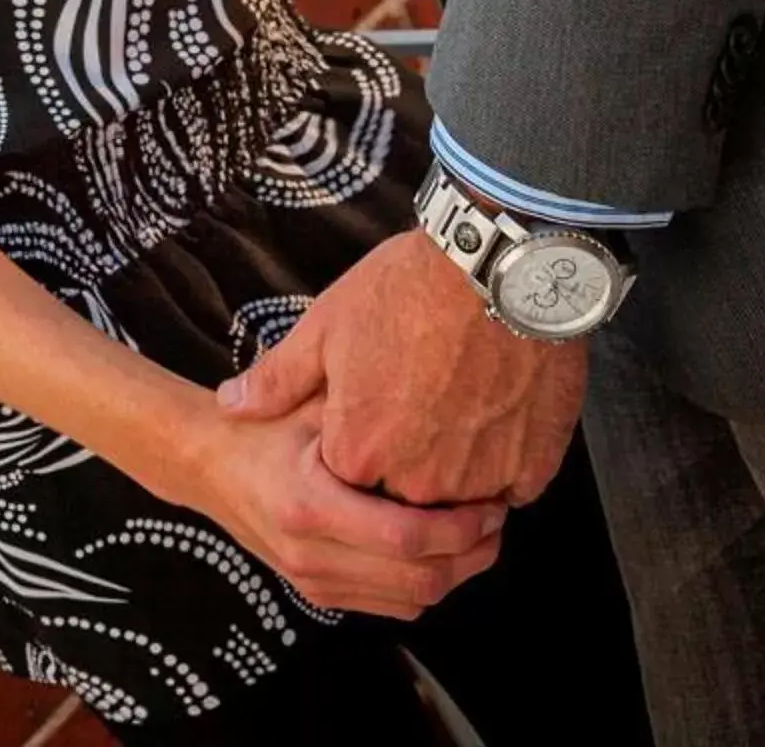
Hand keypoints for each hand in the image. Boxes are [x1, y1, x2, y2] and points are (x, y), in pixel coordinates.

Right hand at [178, 394, 505, 620]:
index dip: (459, 527)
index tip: (491, 501)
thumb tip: (435, 403)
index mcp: (310, 505)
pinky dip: (426, 583)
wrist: (208, 464)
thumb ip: (360, 409)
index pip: (405, 538)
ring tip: (478, 533)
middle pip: (418, 581)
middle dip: (470, 555)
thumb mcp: (307, 400)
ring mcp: (315, 582)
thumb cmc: (262, 424)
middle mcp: (312, 555)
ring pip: (411, 602)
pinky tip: (440, 547)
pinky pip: (391, 606)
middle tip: (497, 517)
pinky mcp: (320, 594)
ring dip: (455, 573)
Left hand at [218, 231, 587, 506]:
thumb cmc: (408, 289)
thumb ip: (278, 379)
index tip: (373, 410)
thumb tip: (233, 405)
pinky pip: (512, 487)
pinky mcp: (531, 470)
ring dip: (458, 466)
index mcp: (361, 453)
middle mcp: (418, 483)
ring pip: (462, 498)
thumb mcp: (327, 323)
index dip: (360, 445)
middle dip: (408, 462)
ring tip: (460, 401)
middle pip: (406, 498)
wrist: (498, 265)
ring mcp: (480, 482)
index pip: (349, 486)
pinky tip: (498, 410)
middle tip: (419, 402)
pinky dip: (506, 461)